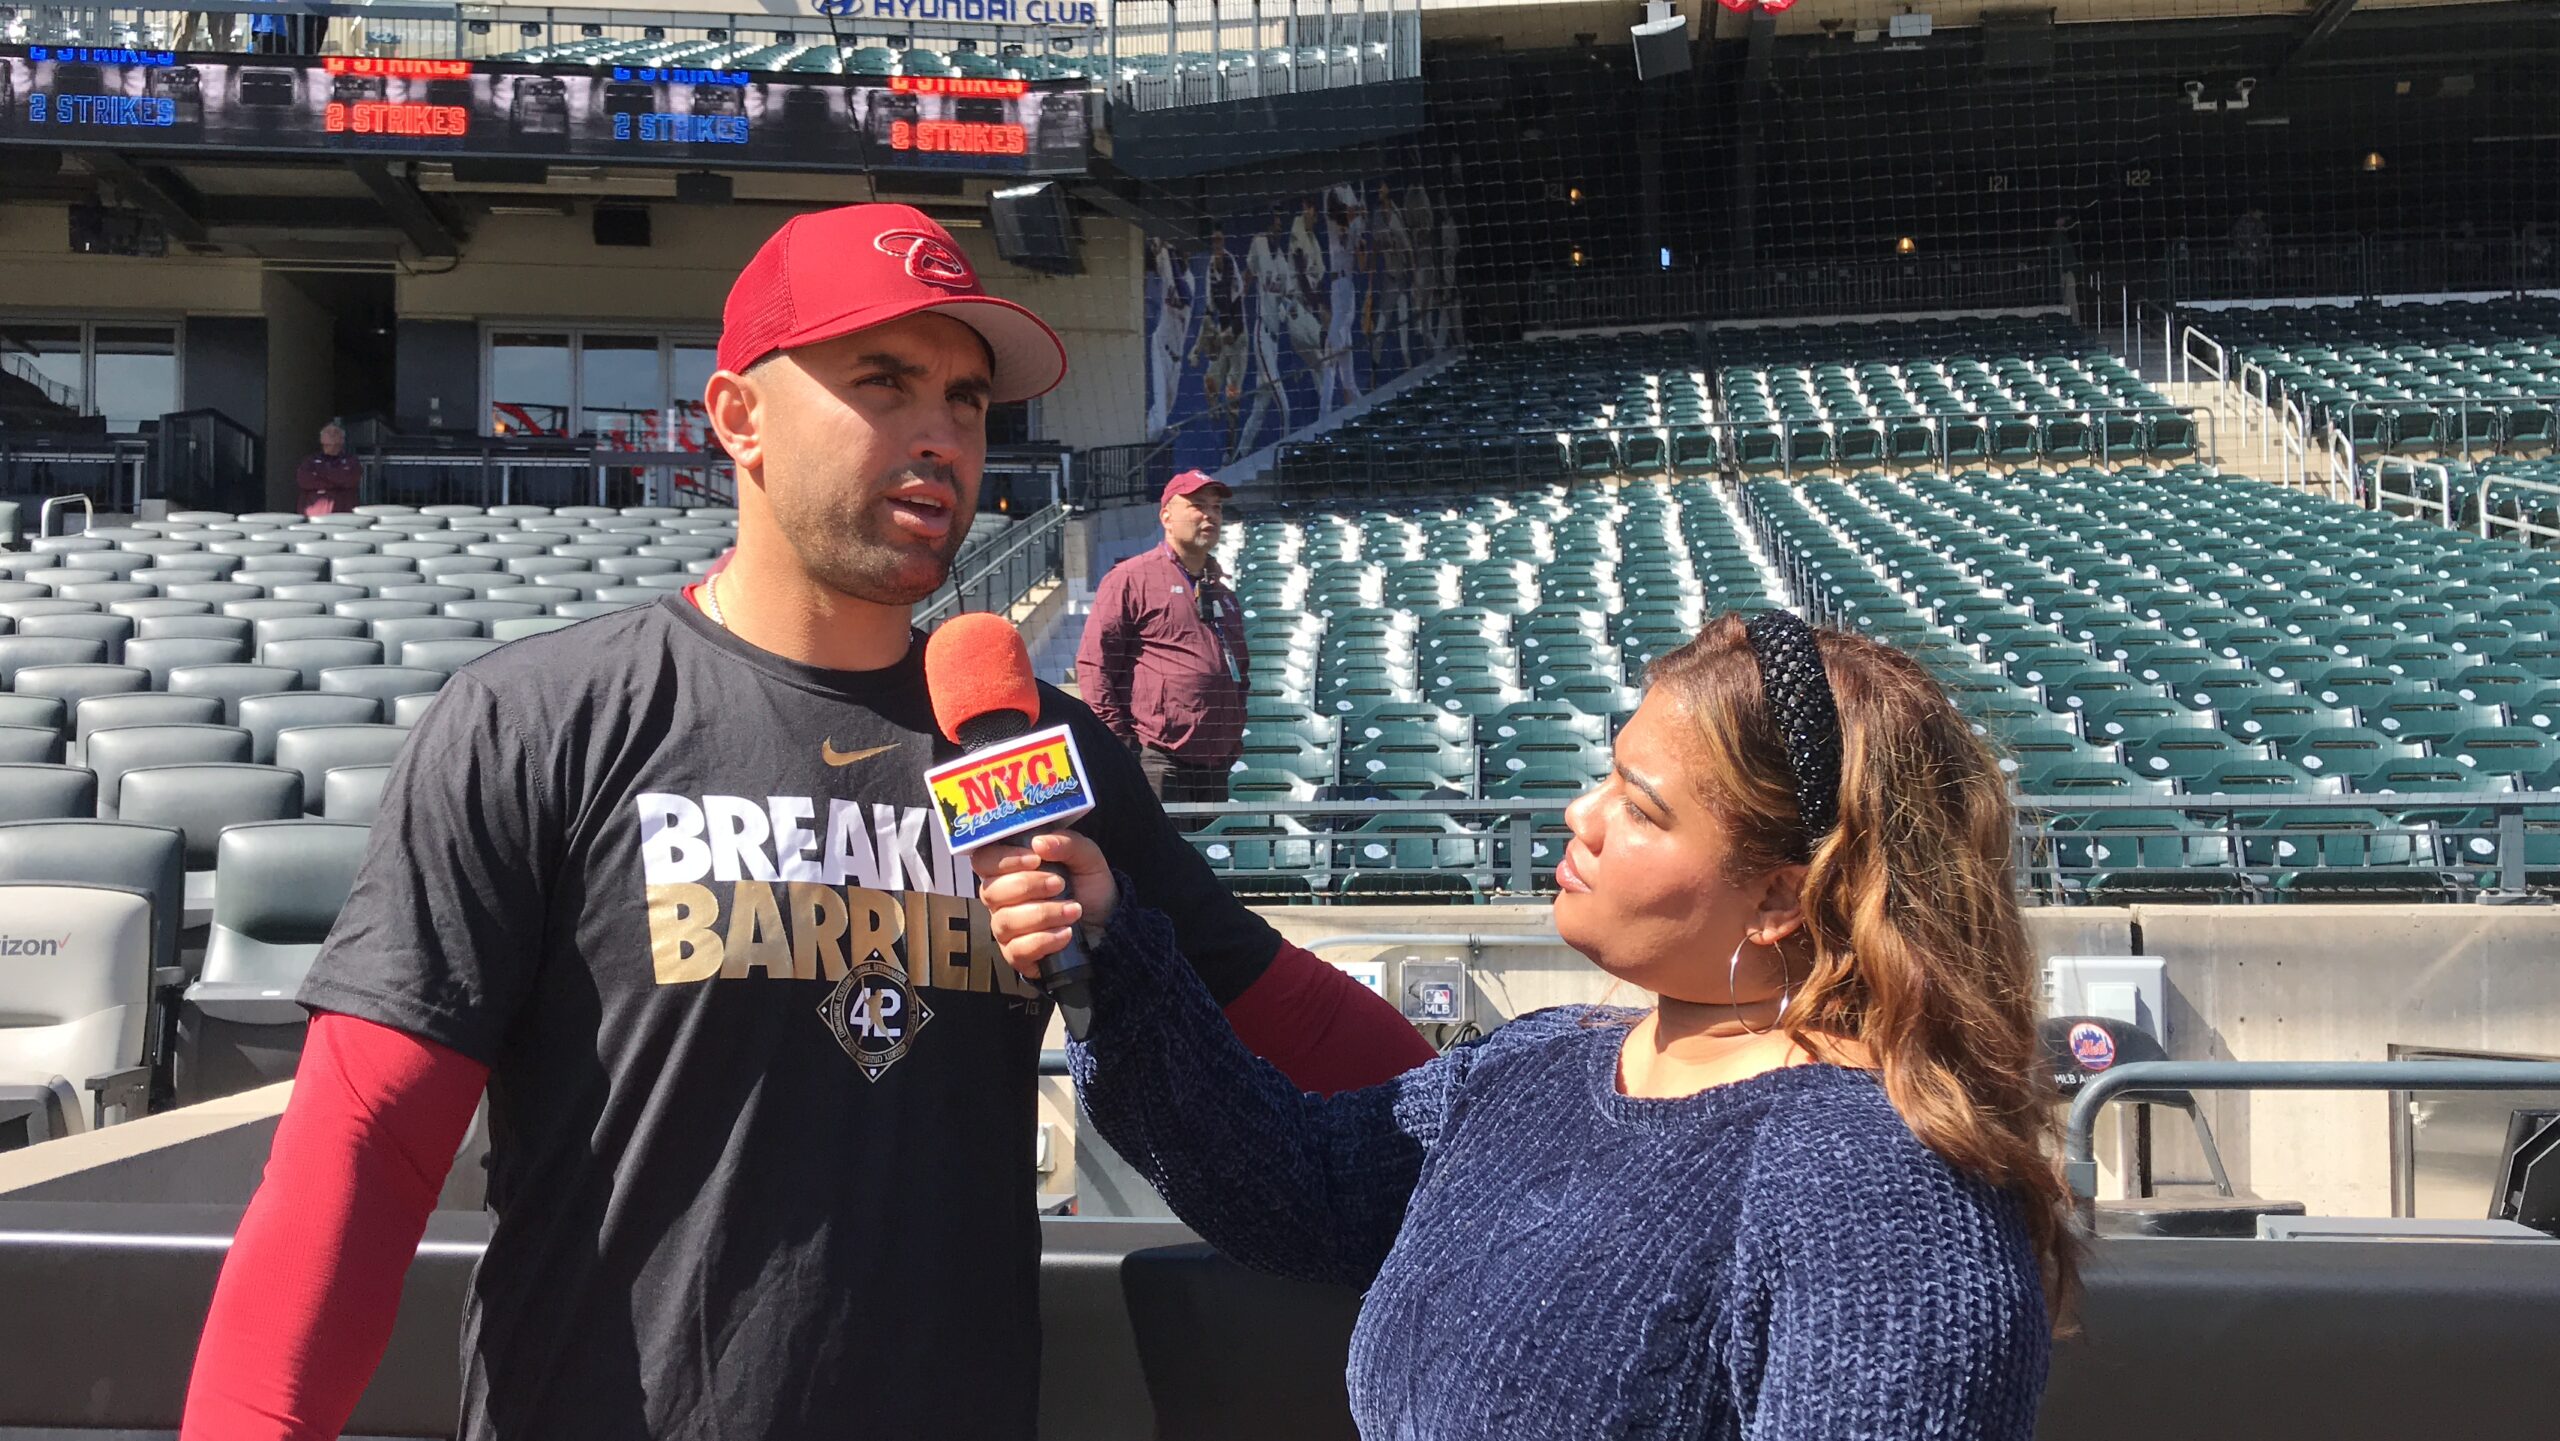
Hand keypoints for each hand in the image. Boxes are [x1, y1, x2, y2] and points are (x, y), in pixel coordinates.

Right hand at [969, 831, 1117, 983]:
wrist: (1107, 925)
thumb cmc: (1088, 888)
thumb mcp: (1087, 858)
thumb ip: (1066, 843)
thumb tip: (1039, 842)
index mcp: (1009, 869)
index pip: (983, 860)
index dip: (1003, 859)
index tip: (1035, 859)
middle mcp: (1001, 899)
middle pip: (990, 892)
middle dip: (1028, 886)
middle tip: (1060, 884)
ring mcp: (1006, 928)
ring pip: (1004, 921)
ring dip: (1043, 914)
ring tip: (1073, 910)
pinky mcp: (1017, 955)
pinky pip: (1017, 949)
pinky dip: (1044, 940)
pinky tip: (1066, 934)